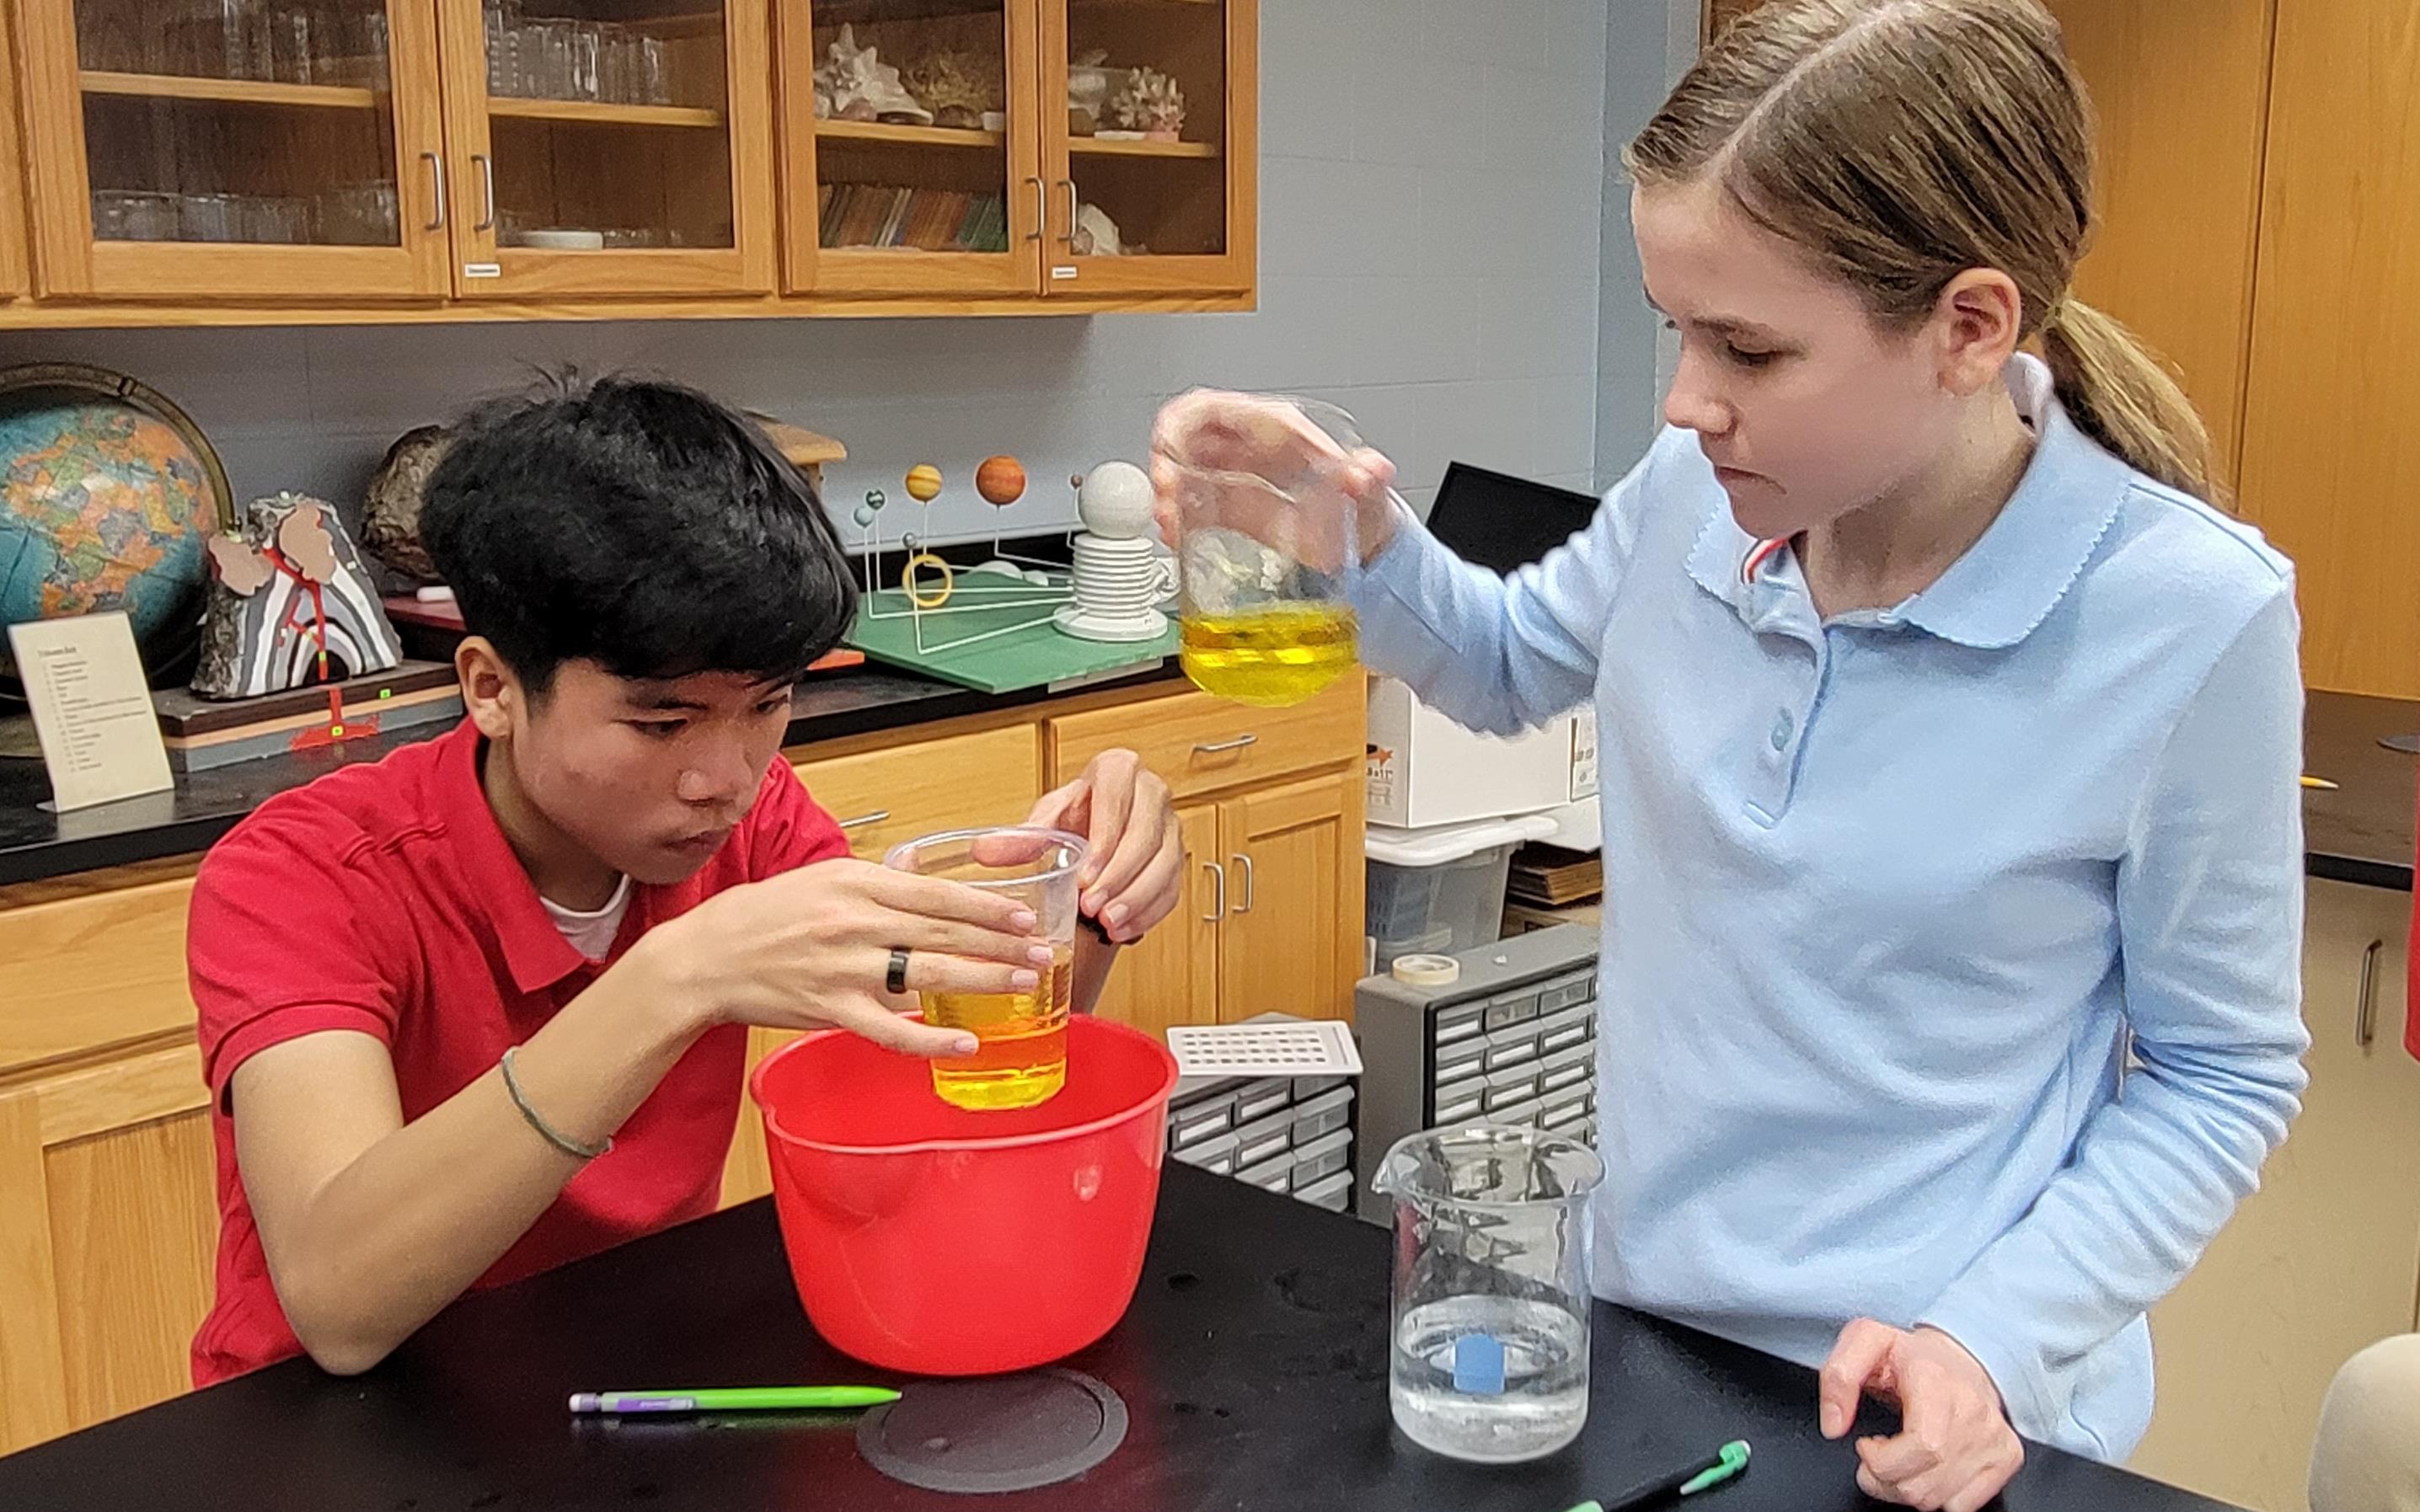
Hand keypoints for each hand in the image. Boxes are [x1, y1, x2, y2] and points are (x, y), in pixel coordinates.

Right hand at [647, 858, 1054, 1056]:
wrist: (706, 958)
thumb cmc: (764, 915)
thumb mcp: (820, 877)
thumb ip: (877, 878)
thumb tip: (921, 869)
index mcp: (855, 882)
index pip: (936, 893)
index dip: (986, 905)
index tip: (1024, 915)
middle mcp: (854, 921)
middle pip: (944, 932)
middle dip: (1002, 943)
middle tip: (1043, 951)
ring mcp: (844, 968)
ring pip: (930, 974)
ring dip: (984, 980)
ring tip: (1023, 984)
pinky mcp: (831, 1009)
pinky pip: (892, 1028)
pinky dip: (931, 1037)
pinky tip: (965, 1041)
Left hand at [1023, 749, 1180, 943]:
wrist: (1097, 830)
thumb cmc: (1075, 817)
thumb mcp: (1045, 821)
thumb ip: (1019, 838)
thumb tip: (984, 851)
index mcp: (1119, 770)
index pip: (1118, 800)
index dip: (1105, 841)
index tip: (1085, 877)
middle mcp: (1152, 793)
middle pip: (1146, 837)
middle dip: (1120, 878)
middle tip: (1093, 908)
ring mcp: (1170, 826)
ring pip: (1165, 864)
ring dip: (1137, 899)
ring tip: (1108, 923)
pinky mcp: (1177, 858)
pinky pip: (1172, 888)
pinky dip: (1149, 913)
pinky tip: (1124, 929)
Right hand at [1149, 389, 1400, 565]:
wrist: (1363, 545)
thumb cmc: (1363, 512)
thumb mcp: (1368, 497)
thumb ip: (1369, 480)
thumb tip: (1370, 469)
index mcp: (1280, 433)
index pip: (1221, 409)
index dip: (1185, 424)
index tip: (1171, 453)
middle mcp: (1254, 448)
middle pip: (1191, 433)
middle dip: (1168, 458)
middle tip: (1163, 490)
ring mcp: (1240, 475)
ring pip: (1187, 467)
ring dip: (1169, 491)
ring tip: (1169, 520)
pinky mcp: (1233, 505)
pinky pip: (1194, 502)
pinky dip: (1179, 516)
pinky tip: (1177, 534)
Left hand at [1819, 1320, 2023, 1511]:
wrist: (1963, 1355)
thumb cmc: (1910, 1355)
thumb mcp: (1863, 1343)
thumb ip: (1838, 1377)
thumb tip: (1834, 1425)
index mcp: (1936, 1382)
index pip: (1922, 1447)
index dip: (1882, 1460)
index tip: (1867, 1445)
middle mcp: (1972, 1411)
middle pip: (1921, 1485)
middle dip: (1883, 1479)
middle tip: (1877, 1456)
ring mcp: (1993, 1437)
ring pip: (1938, 1501)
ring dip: (1906, 1489)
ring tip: (1900, 1458)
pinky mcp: (2007, 1457)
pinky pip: (1963, 1507)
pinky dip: (1937, 1496)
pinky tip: (1927, 1468)